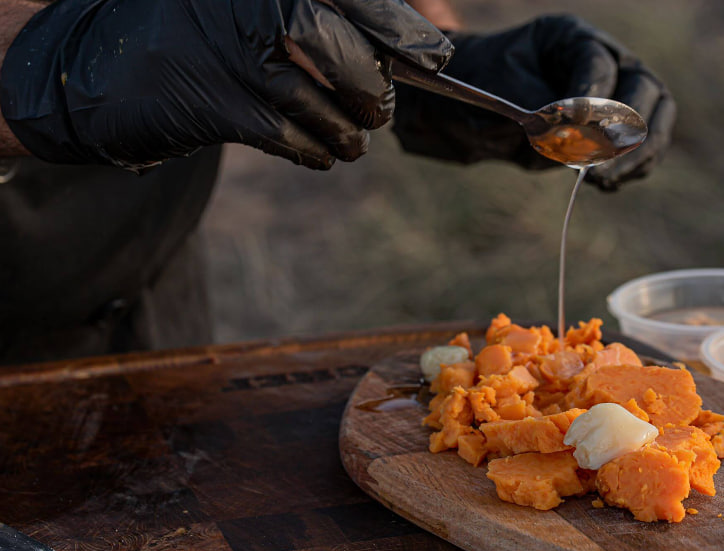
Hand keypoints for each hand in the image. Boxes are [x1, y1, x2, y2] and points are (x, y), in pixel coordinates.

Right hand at [0, 0, 451, 169]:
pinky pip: (287, 133)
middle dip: (373, 86)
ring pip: (319, 98)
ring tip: (355, 143)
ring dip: (348, 130)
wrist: (90, 68)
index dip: (402, 25)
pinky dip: (314, 149)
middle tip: (380, 110)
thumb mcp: (239, 8)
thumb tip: (393, 48)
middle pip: (344, 47)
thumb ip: (309, 17)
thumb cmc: (182, 34)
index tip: (438, 55)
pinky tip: (321, 154)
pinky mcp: (215, 102)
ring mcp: (231, 49)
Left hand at [392, 15, 675, 189]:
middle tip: (602, 164)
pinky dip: (629, 167)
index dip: (592, 101)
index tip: (577, 131)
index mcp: (568, 39)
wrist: (467, 110)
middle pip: (643, 88)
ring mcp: (614, 95)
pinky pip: (638, 147)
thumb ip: (532, 109)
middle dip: (624, 130)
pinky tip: (608, 183)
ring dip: (633, 154)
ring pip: (650, 119)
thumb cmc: (480, 92)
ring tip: (604, 180)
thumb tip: (566, 135)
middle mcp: (602, 61)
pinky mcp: (612, 128)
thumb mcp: (497, 92)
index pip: (597, 64)